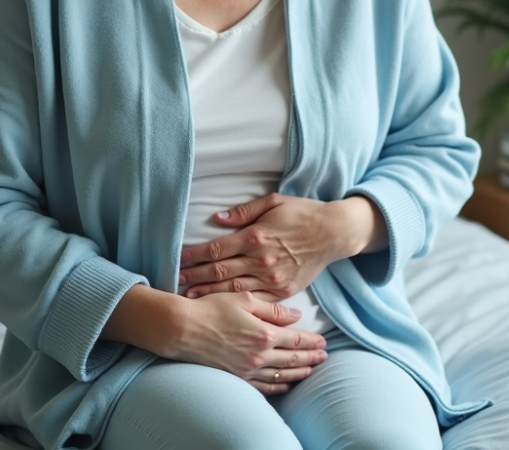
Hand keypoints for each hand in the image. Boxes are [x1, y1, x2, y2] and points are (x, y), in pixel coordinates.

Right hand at [173, 291, 328, 394]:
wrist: (183, 329)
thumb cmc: (212, 308)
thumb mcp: (245, 299)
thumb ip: (273, 309)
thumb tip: (296, 315)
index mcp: (265, 333)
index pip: (297, 339)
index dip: (312, 341)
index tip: (323, 342)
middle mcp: (259, 355)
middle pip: (293, 359)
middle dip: (311, 358)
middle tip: (324, 357)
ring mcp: (248, 369)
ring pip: (282, 375)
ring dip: (299, 373)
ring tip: (311, 370)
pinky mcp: (237, 377)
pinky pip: (264, 386)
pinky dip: (279, 387)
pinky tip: (286, 385)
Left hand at [178, 193, 385, 299]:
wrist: (334, 233)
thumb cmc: (303, 213)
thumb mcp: (274, 202)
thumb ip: (244, 211)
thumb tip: (217, 218)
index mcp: (256, 237)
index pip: (216, 249)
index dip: (193, 255)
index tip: (178, 258)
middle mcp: (261, 260)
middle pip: (219, 271)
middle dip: (194, 276)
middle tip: (175, 280)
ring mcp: (272, 279)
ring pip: (233, 289)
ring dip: (209, 293)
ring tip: (189, 297)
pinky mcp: (283, 291)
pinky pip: (255, 301)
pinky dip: (235, 304)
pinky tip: (221, 305)